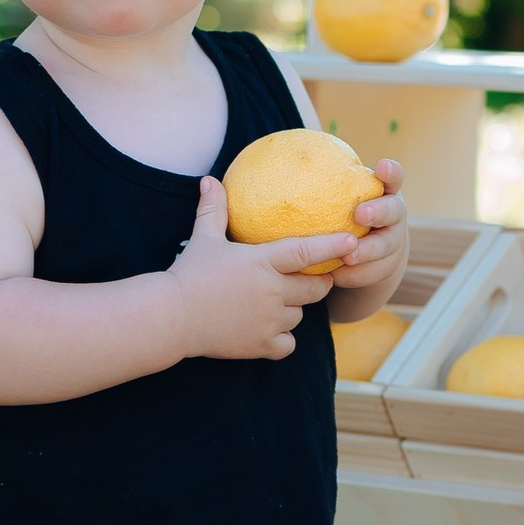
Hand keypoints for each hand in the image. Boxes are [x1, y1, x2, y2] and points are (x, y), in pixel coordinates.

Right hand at [166, 178, 358, 363]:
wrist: (171, 318)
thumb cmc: (188, 274)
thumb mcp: (202, 238)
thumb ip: (213, 209)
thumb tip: (208, 179)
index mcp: (262, 262)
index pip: (307, 252)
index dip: (333, 246)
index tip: (353, 241)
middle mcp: (272, 291)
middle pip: (315, 288)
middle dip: (319, 283)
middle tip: (312, 278)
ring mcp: (269, 320)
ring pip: (300, 315)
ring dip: (294, 310)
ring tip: (275, 303)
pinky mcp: (262, 345)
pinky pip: (288, 344)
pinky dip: (282, 339)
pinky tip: (268, 331)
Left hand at [328, 160, 408, 306]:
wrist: (369, 252)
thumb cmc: (343, 213)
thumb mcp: (339, 196)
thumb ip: (322, 179)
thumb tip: (281, 157)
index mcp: (383, 191)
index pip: (393, 176)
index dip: (390, 171)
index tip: (381, 166)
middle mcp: (393, 215)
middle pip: (393, 211)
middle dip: (378, 211)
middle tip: (359, 215)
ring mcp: (393, 242)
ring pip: (385, 247)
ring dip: (367, 251)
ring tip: (347, 257)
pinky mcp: (387, 268)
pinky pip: (372, 272)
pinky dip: (354, 274)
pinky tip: (334, 276)